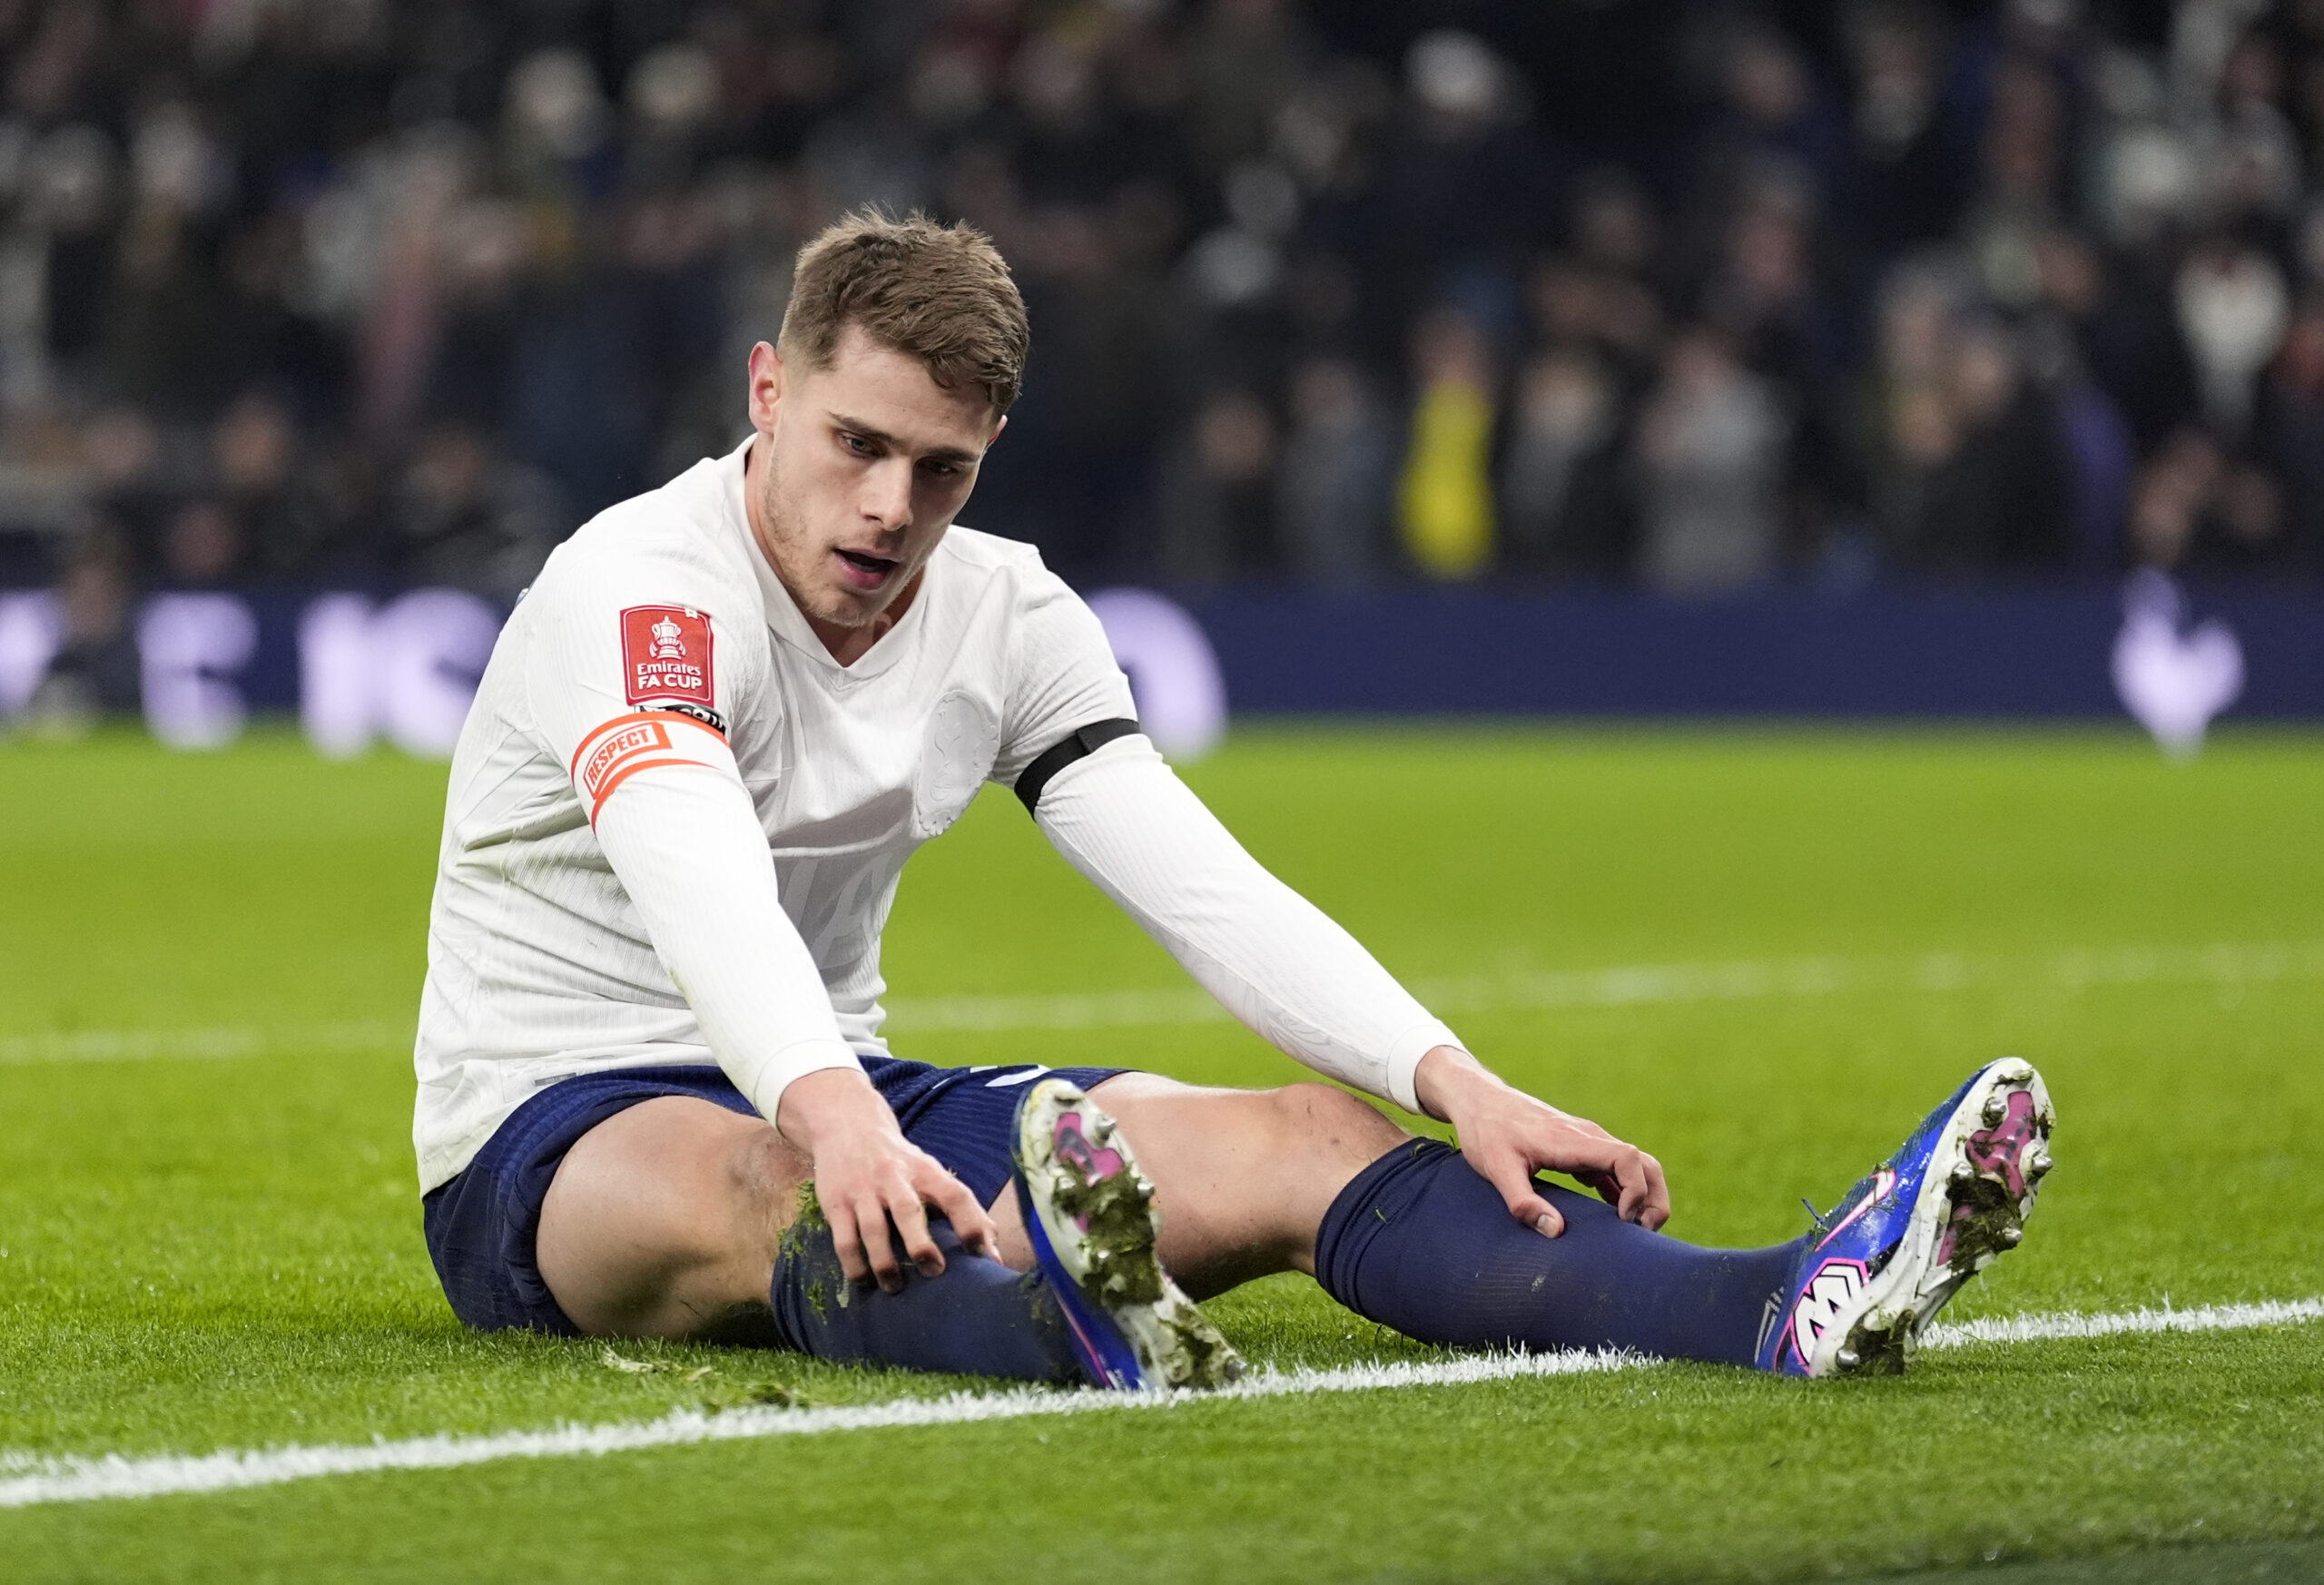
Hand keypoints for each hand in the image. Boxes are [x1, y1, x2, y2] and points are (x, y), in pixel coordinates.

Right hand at [775, 1068, 999, 1290]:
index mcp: (926, 1171)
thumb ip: (964, 1211)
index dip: (971, 1223)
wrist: (848, 1126)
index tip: (981, 1254)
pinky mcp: (836, 1202)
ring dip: (885, 1263)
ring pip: (873, 1229)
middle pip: (909, 1211)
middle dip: (922, 1244)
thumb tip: (995, 1255)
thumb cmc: (901, 1162)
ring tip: (895, 1287)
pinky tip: (864, 1281)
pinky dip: (854, 1265)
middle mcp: (894, 1177)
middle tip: (934, 1272)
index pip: (954, 1194)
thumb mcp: (932, 1174)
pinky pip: (844, 1239)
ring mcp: (863, 1189)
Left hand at [1413, 1046, 1670, 1236]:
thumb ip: (1523, 1202)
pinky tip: (1613, 1217)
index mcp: (1573, 1141)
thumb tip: (1556, 1232)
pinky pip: (1615, 1169)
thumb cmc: (1486, 1132)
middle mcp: (1589, 1138)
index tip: (1621, 1219)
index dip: (1637, 1190)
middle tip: (1644, 1232)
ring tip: (1631, 1232)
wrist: (1478, 1099)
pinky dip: (1625, 1192)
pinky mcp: (1580, 1149)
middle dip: (1655, 1198)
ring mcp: (1587, 1142)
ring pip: (1635, 1165)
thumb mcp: (1497, 1169)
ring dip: (1644, 1196)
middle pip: (1645, 1163)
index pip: (1627, 1158)